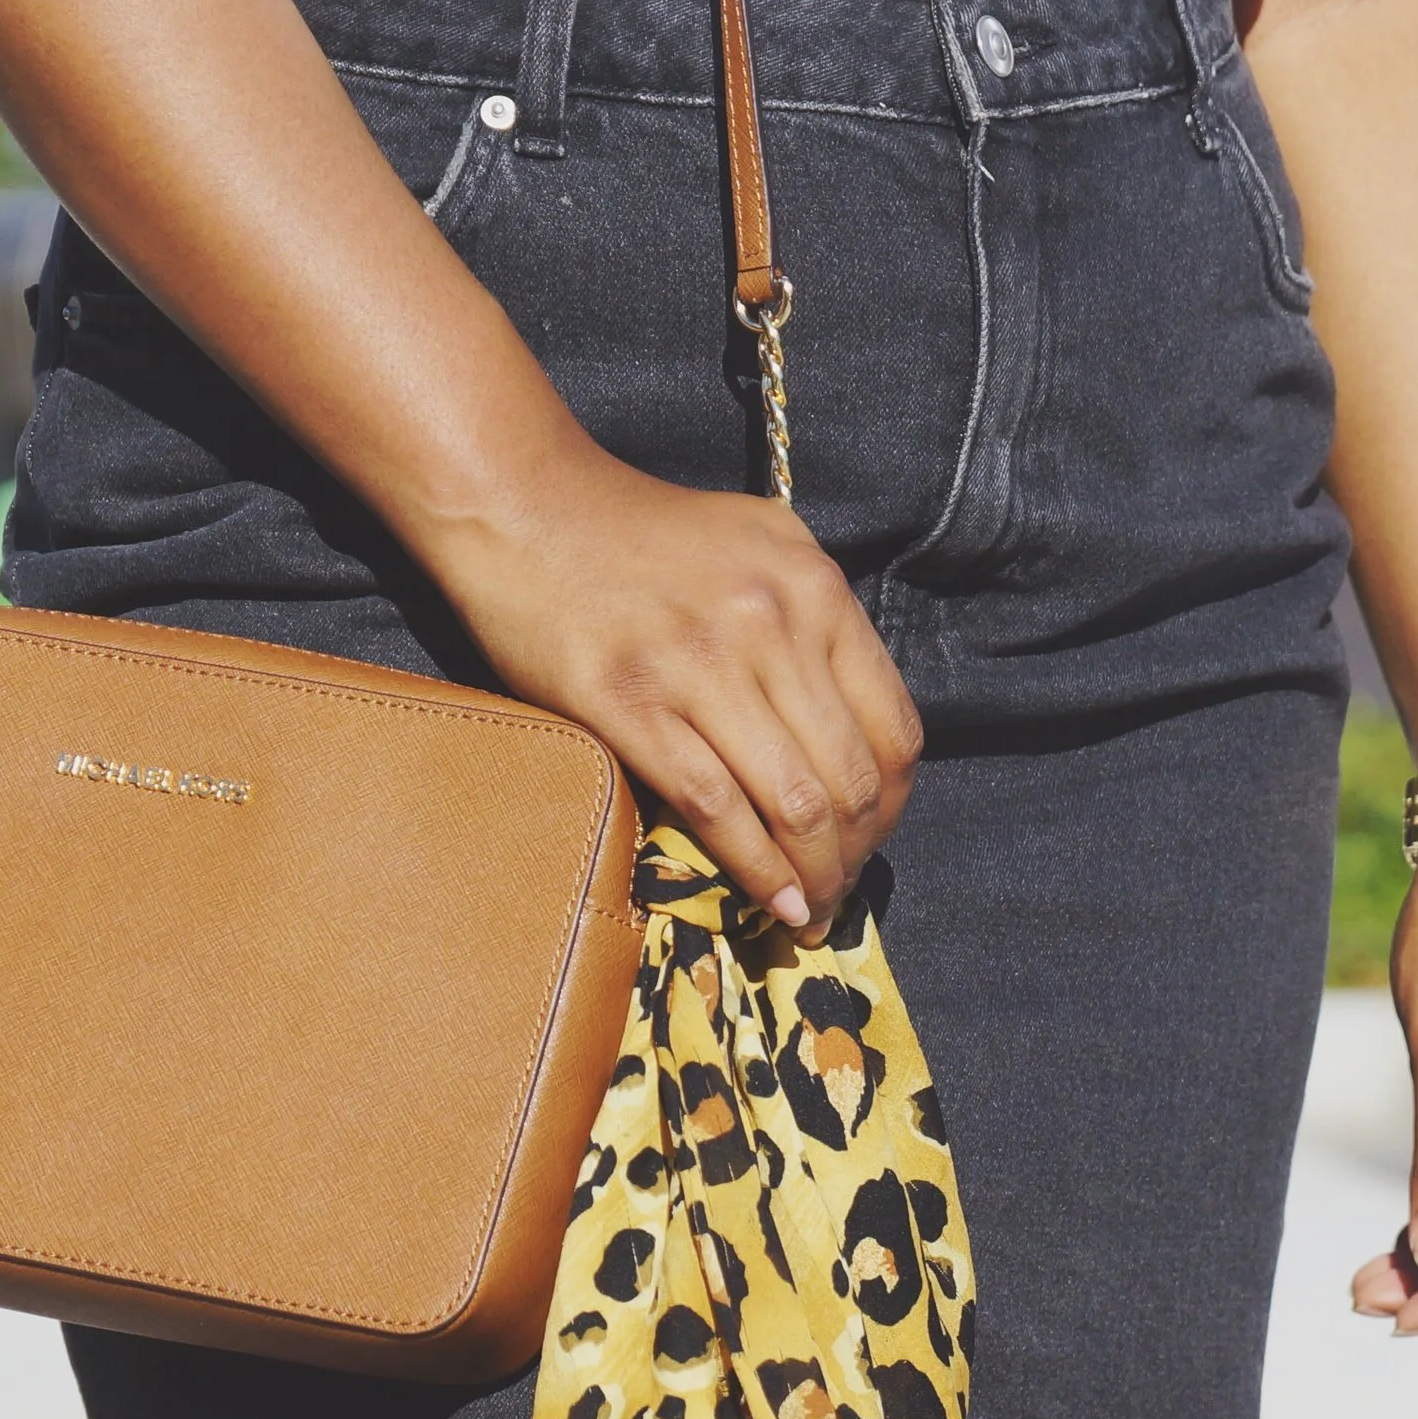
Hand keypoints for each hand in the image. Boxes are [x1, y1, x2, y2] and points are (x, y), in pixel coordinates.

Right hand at [427, 445, 920, 939]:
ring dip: (814, 878)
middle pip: (851, 778)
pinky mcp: (630, 705)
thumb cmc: (638, 533)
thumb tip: (850, 714)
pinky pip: (717, 810)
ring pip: (794, 804)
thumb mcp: (757, 541)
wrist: (523, 507)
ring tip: (811, 912)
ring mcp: (700, 665)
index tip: (873, 840)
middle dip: (855, 856)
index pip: (895, 726)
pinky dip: (757, 871)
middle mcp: (770, 623)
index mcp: (812, 586)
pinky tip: (773, 904)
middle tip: (839, 893)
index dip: (894, 806)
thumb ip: (813, 613)